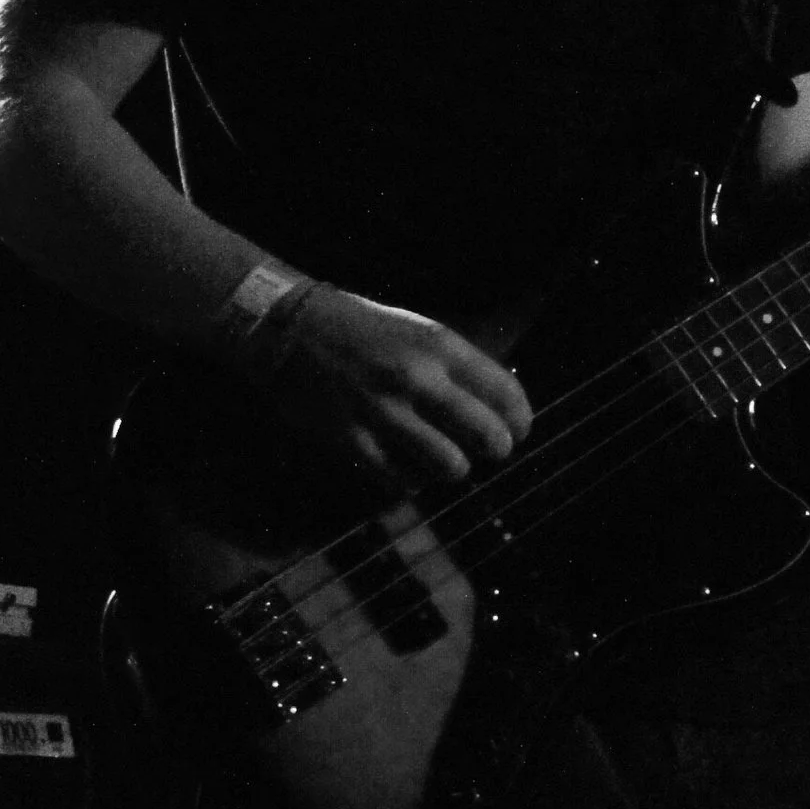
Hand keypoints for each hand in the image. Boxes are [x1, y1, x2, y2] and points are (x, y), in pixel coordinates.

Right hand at [240, 282, 532, 493]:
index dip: (522, 420)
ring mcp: (382, 411)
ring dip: (455, 468)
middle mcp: (415, 377)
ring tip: (447, 459)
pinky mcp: (352, 440)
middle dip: (497, 449)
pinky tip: (410, 466)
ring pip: (450, 466)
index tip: (519, 430)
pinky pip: (404, 480)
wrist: (287, 328)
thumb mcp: (418, 331)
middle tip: (490, 451)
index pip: (505, 393)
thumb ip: (459, 366)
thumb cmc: (362, 330)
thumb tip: (503, 407)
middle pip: (487, 436)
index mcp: (438, 345)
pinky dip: (414, 479)